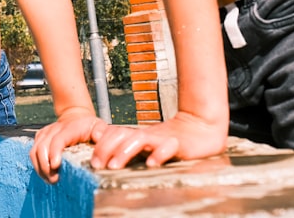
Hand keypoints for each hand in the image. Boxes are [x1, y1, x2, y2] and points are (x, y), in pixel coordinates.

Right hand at [29, 108, 105, 183]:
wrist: (76, 116)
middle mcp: (55, 129)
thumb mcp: (98, 127)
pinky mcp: (40, 137)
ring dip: (40, 167)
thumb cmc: (89, 126)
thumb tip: (98, 139)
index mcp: (70, 127)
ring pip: (35, 151)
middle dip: (45, 165)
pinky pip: (33, 152)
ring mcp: (46, 133)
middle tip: (54, 180)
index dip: (54, 152)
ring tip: (50, 179)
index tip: (55, 166)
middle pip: (42, 147)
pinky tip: (46, 174)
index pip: (58, 139)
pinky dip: (37, 164)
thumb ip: (101, 133)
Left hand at [88, 112, 226, 171]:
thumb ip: (130, 147)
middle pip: (122, 135)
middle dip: (106, 149)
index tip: (93, 161)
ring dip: (124, 152)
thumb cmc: (172, 139)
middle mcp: (147, 134)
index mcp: (139, 134)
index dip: (101, 145)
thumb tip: (105, 154)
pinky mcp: (178, 144)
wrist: (201, 127)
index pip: (114, 133)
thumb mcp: (148, 144)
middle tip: (98, 165)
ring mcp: (162, 138)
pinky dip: (159, 154)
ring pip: (139, 140)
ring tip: (114, 166)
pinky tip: (152, 164)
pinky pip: (168, 147)